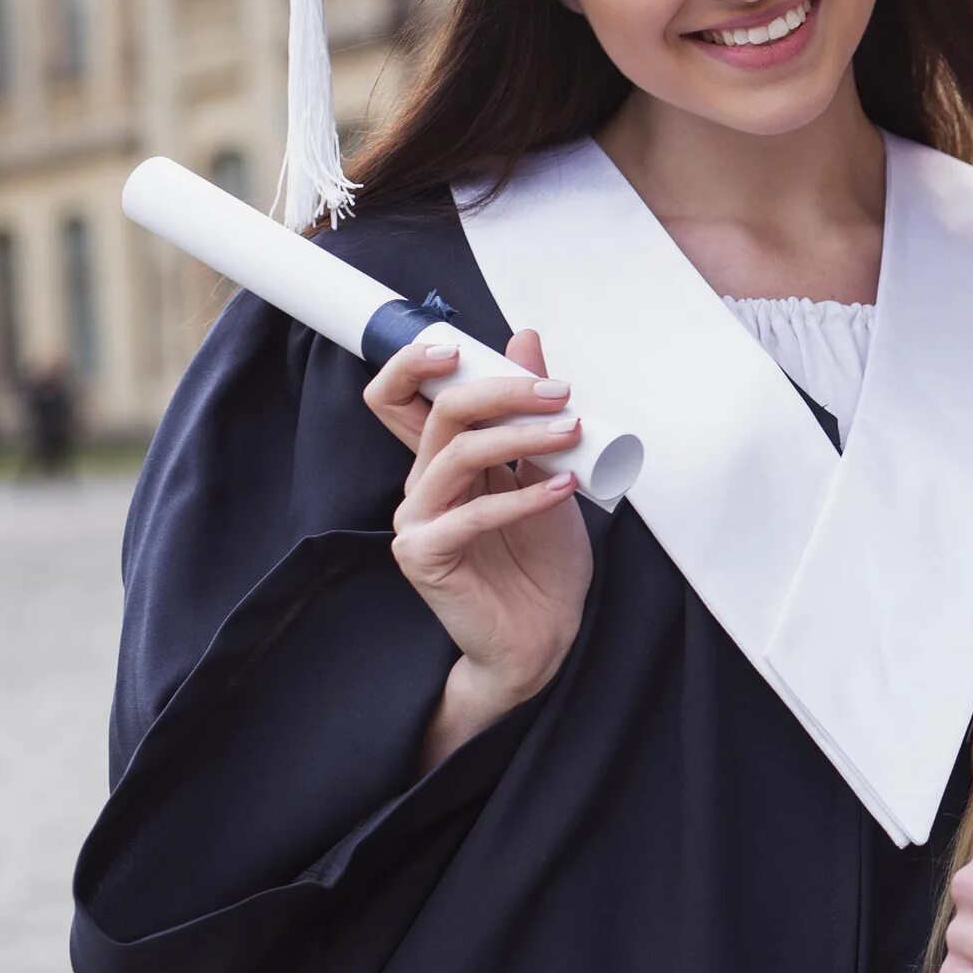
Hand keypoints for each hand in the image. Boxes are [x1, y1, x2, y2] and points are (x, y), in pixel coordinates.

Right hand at [374, 331, 593, 764]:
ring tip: (572, 435)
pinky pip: (471, 514)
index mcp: (442, 459)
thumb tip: (524, 339)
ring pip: (456, 453)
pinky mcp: (424, 555)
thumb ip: (529, 412)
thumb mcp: (547, 468)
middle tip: (557, 392)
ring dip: (522, 436)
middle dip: (500, 391)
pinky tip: (562, 487)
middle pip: (437, 412)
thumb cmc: (542, 559)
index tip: (465, 345)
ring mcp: (417, 519)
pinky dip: (523, 495)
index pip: (401, 396)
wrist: (546, 632)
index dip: (417, 363)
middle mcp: (422, 484)